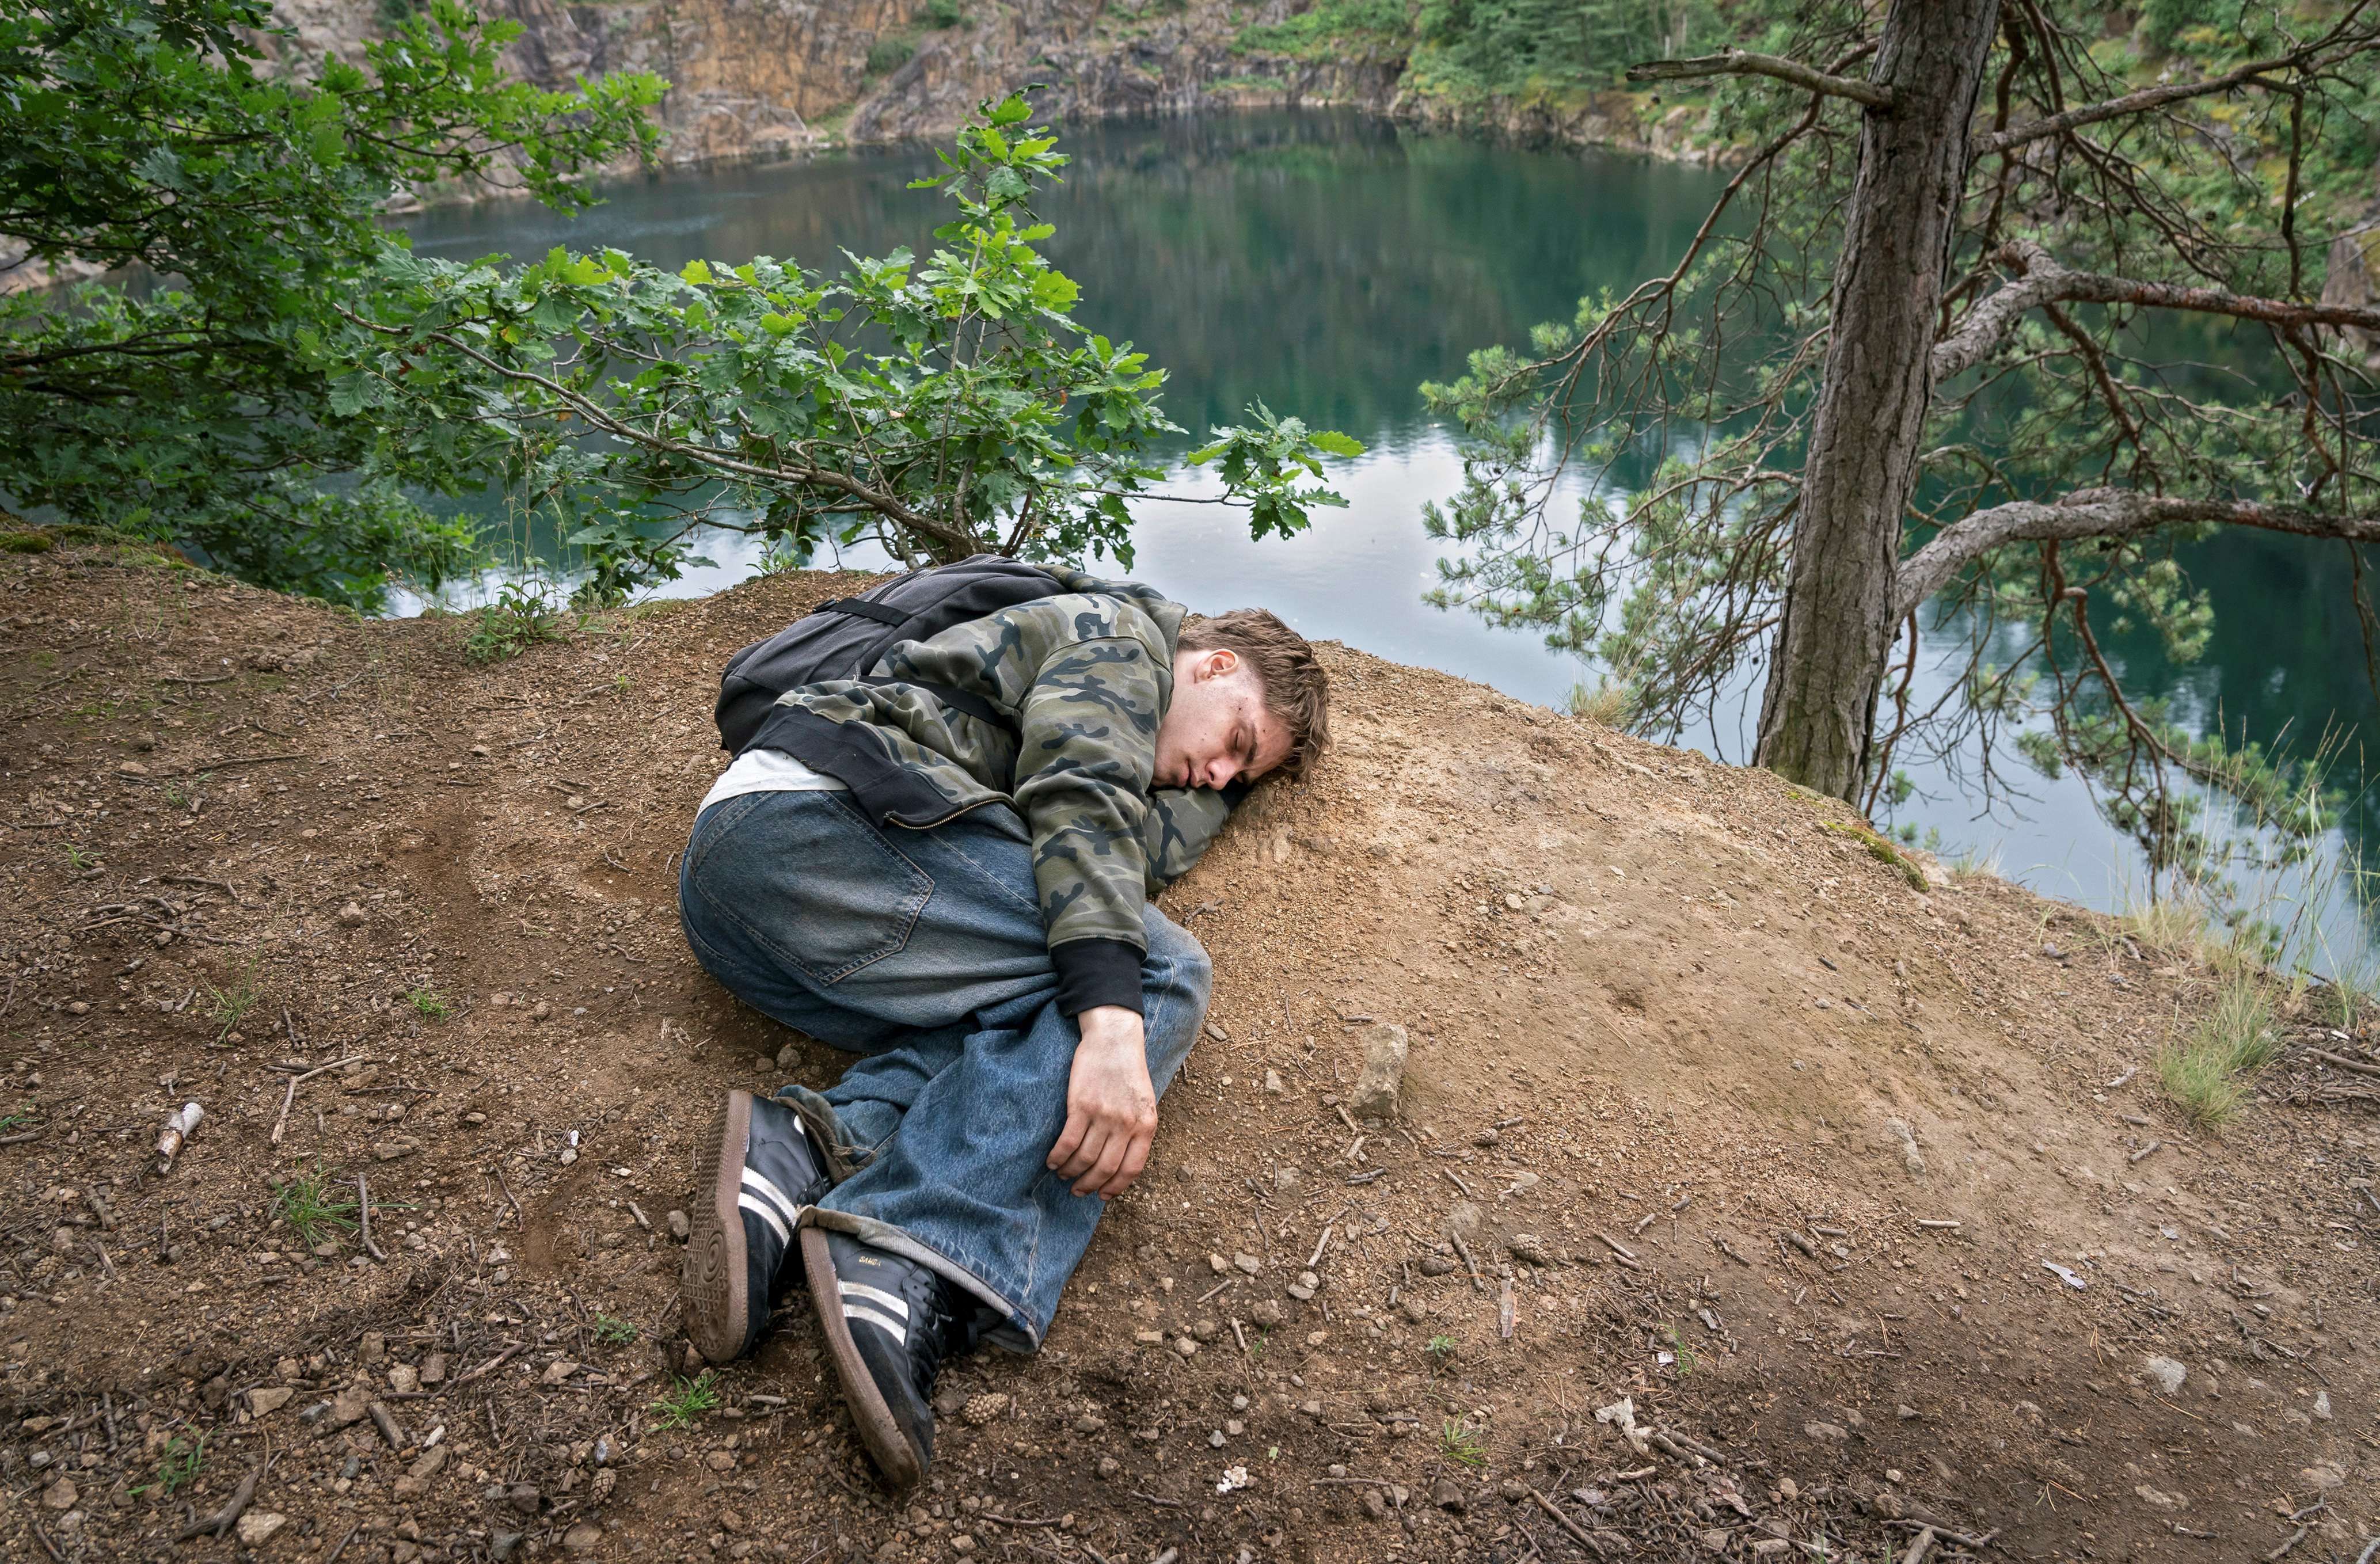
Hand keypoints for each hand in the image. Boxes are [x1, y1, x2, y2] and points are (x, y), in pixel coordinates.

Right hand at [1047, 1005, 1157, 1197]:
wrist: (1115, 1039)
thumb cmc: (1129, 1071)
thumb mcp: (1145, 1103)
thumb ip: (1137, 1130)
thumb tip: (1122, 1162)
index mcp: (1146, 1126)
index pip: (1131, 1169)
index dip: (1115, 1187)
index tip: (1102, 1195)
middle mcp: (1126, 1124)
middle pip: (1106, 1168)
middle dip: (1089, 1185)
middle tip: (1078, 1190)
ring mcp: (1104, 1115)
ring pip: (1085, 1158)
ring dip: (1071, 1172)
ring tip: (1063, 1176)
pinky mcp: (1081, 1105)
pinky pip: (1068, 1141)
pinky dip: (1058, 1157)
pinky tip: (1053, 1162)